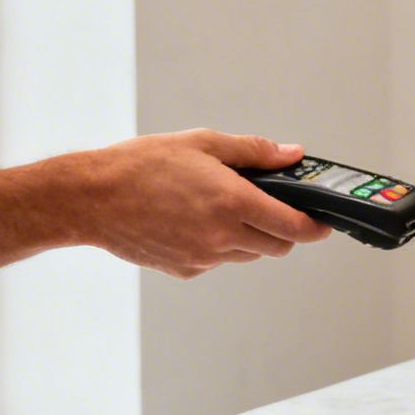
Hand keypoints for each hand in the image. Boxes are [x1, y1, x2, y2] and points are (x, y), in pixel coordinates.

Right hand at [68, 129, 332, 277]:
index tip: (322, 221)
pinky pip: (217, 261)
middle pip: (277, 246)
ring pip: (248, 254)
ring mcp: (204, 258)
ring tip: (223, 207)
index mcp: (232, 201)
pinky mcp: (186, 270)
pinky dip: (219, 245)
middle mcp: (222, 236)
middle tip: (274, 207)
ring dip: (250, 236)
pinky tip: (194, 221)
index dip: (315, 226)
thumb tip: (290, 155)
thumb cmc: (140, 166)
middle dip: (285, 230)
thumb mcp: (202, 144)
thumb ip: (253, 152)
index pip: (294, 227)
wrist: (92, 199)